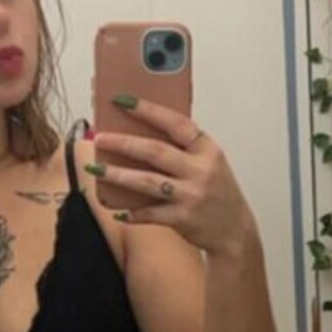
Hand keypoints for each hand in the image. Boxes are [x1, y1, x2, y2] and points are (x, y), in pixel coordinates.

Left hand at [90, 97, 254, 257]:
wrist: (235, 230)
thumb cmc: (217, 191)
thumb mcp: (210, 161)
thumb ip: (183, 147)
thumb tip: (140, 131)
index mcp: (207, 149)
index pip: (175, 122)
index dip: (147, 110)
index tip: (122, 101)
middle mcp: (200, 170)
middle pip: (155, 151)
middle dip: (123, 142)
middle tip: (100, 137)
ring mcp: (191, 195)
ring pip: (146, 181)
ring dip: (117, 174)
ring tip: (96, 167)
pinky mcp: (182, 218)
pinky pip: (149, 213)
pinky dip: (131, 211)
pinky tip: (116, 208)